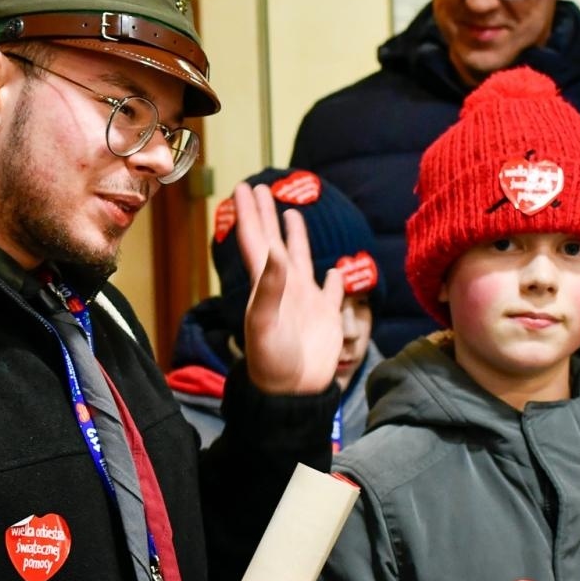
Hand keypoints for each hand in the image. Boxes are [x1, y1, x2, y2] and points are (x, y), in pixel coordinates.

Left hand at [232, 182, 344, 393]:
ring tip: (293, 213)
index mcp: (265, 284)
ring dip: (295, 237)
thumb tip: (276, 251)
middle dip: (267, 215)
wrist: (292, 393)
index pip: (254, 240)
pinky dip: (335, 279)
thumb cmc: (271, 361)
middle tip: (263, 187)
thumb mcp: (263, 323)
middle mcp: (284, 287)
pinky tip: (336, 270)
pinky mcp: (327, 317)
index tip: (243, 186)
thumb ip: (269, 288)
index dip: (249, 214)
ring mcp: (306, 301)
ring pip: (300, 259)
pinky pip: (331, 292)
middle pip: (274, 242)